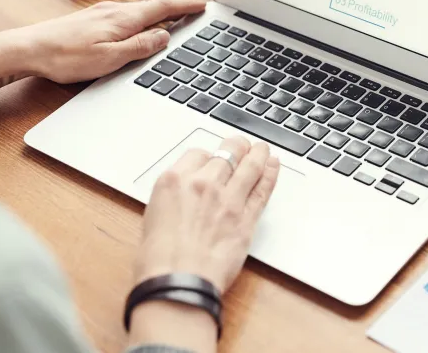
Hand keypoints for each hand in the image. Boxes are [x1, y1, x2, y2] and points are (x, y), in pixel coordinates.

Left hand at [0, 0, 204, 102]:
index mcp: (123, 19)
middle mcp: (114, 11)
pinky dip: (142, 18)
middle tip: (195, 12)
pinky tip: (140, 27)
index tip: (203, 5)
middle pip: (153, 6)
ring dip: (159, 14)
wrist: (26, 50)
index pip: (163, 8)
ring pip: (139, 11)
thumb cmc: (64, 58)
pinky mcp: (91, 20)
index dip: (185, 7)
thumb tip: (164, 36)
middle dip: (177, 9)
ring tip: (174, 20)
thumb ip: (140, 46)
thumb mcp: (109, 59)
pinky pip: (126, 16)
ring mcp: (101, 13)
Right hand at [129, 136, 278, 351]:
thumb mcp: (153, 217)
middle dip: (235, 146)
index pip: (197, 153)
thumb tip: (184, 198)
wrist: (177, 282)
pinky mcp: (247, 217)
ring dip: (258, 153)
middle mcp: (203, 183)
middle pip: (227, 152)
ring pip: (250, 164)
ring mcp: (228, 198)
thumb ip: (174, 199)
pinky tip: (273, 165)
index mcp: (174, 180)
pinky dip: (271, 173)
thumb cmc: (159, 259)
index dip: (207, 156)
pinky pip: (263, 188)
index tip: (211, 160)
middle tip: (240, 145)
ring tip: (262, 149)